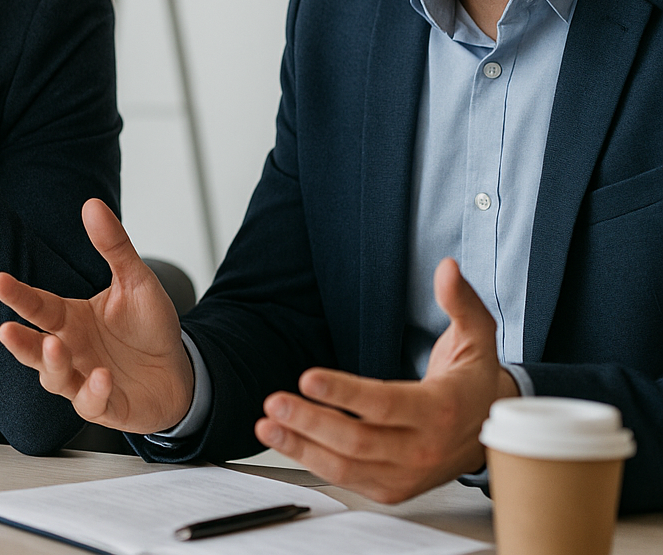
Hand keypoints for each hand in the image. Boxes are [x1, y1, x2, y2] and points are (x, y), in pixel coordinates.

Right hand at [0, 199, 194, 433]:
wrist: (180, 372)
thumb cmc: (149, 328)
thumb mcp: (137, 281)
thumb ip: (113, 247)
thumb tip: (92, 206)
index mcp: (71, 320)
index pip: (39, 306)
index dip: (18, 295)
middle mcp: (72, 351)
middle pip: (35, 349)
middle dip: (20, 342)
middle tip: (6, 329)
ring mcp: (85, 380)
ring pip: (55, 379)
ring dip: (52, 365)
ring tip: (56, 347)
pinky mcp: (107, 407)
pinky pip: (93, 404)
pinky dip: (94, 392)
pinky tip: (102, 378)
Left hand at [255, 257, 519, 503]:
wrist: (489, 433)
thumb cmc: (474, 381)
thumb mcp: (477, 337)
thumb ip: (460, 301)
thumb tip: (447, 268)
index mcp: (440, 409)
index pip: (385, 404)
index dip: (344, 393)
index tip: (307, 377)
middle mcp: (422, 448)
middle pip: (358, 440)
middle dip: (311, 421)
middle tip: (274, 402)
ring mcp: (405, 474)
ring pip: (346, 466)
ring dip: (301, 446)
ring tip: (266, 425)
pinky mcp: (390, 488)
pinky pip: (345, 478)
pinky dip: (311, 461)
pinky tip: (284, 440)